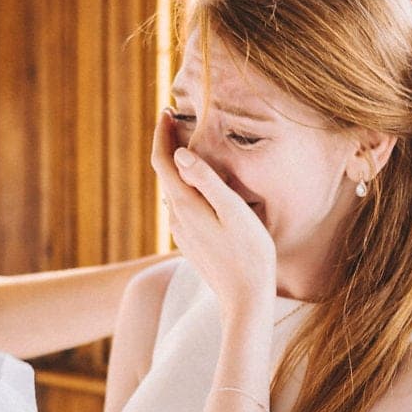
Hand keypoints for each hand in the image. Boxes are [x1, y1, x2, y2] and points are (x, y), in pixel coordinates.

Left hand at [151, 112, 276, 316]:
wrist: (245, 300)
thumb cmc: (249, 254)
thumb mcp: (234, 212)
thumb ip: (207, 182)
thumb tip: (179, 155)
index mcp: (186, 206)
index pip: (163, 162)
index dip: (162, 135)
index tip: (166, 111)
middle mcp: (177, 219)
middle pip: (164, 174)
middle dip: (167, 146)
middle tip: (174, 119)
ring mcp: (182, 233)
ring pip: (172, 191)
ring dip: (175, 166)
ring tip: (185, 143)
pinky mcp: (192, 243)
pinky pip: (182, 206)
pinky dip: (184, 185)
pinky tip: (197, 183)